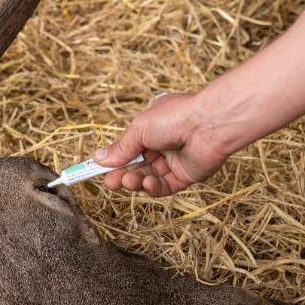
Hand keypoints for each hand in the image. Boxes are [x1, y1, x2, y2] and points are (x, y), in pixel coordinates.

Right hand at [94, 93, 229, 195]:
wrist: (208, 124)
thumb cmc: (175, 117)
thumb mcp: (139, 130)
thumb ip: (121, 148)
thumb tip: (98, 158)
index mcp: (151, 128)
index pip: (127, 148)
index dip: (113, 159)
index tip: (95, 170)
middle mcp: (162, 145)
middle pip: (136, 166)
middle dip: (122, 174)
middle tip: (109, 183)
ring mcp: (174, 161)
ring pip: (148, 177)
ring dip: (136, 181)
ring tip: (127, 181)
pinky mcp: (186, 176)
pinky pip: (164, 186)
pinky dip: (153, 187)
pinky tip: (148, 182)